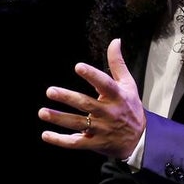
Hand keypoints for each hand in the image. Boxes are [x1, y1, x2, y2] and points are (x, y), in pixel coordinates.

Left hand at [38, 38, 144, 157]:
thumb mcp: (128, 85)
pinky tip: (46, 135)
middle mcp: (109, 113)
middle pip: (86, 104)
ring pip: (78, 124)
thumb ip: (118, 63)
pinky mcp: (95, 143)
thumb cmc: (130, 107)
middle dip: (68, 98)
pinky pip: (76, 143)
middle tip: (50, 91)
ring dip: (59, 118)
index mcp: (117, 96)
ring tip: (42, 112)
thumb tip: (115, 41)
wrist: (140, 140)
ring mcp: (101, 129)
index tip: (78, 66)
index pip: (105, 84)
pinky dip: (61, 141)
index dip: (92, 75)